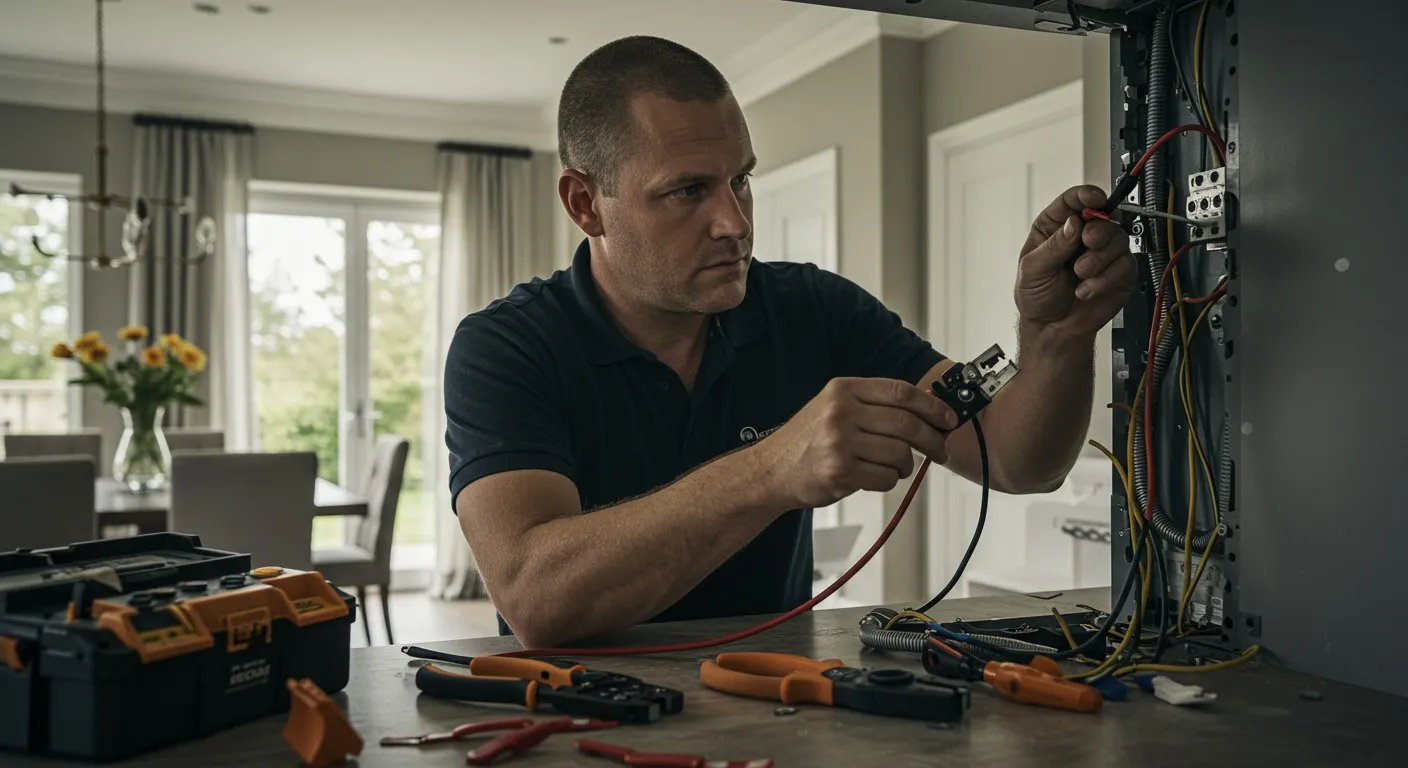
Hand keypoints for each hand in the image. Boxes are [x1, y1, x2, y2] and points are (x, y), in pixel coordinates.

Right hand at [757, 377, 957, 508]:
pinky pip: (886, 478)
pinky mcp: (840, 471)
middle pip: (907, 424)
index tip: (948, 420)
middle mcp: (842, 411)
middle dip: (932, 440)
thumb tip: (929, 411)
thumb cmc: (809, 441)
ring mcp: (840, 441)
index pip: (902, 392)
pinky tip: (873, 477)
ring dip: (906, 465)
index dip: (933, 407)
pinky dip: (888, 481)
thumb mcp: (835, 407)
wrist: (771, 470)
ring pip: (900, 453)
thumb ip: (875, 405)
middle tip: (941, 451)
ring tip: (895, 467)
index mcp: (844, 389)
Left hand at [1015, 185, 1137, 339]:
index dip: (1087, 195)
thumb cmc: (1037, 296)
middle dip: (1098, 229)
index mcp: (1057, 227)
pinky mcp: (1119, 272)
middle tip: (1088, 242)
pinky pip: (1125, 264)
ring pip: (1119, 238)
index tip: (1095, 199)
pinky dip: (1106, 279)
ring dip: (1099, 258)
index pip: (1075, 200)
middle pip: (1104, 215)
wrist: (1052, 328)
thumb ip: (1053, 246)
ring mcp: (1103, 253)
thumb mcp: (1033, 270)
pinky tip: (1087, 289)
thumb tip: (1073, 224)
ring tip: (1080, 274)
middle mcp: (1082, 236)